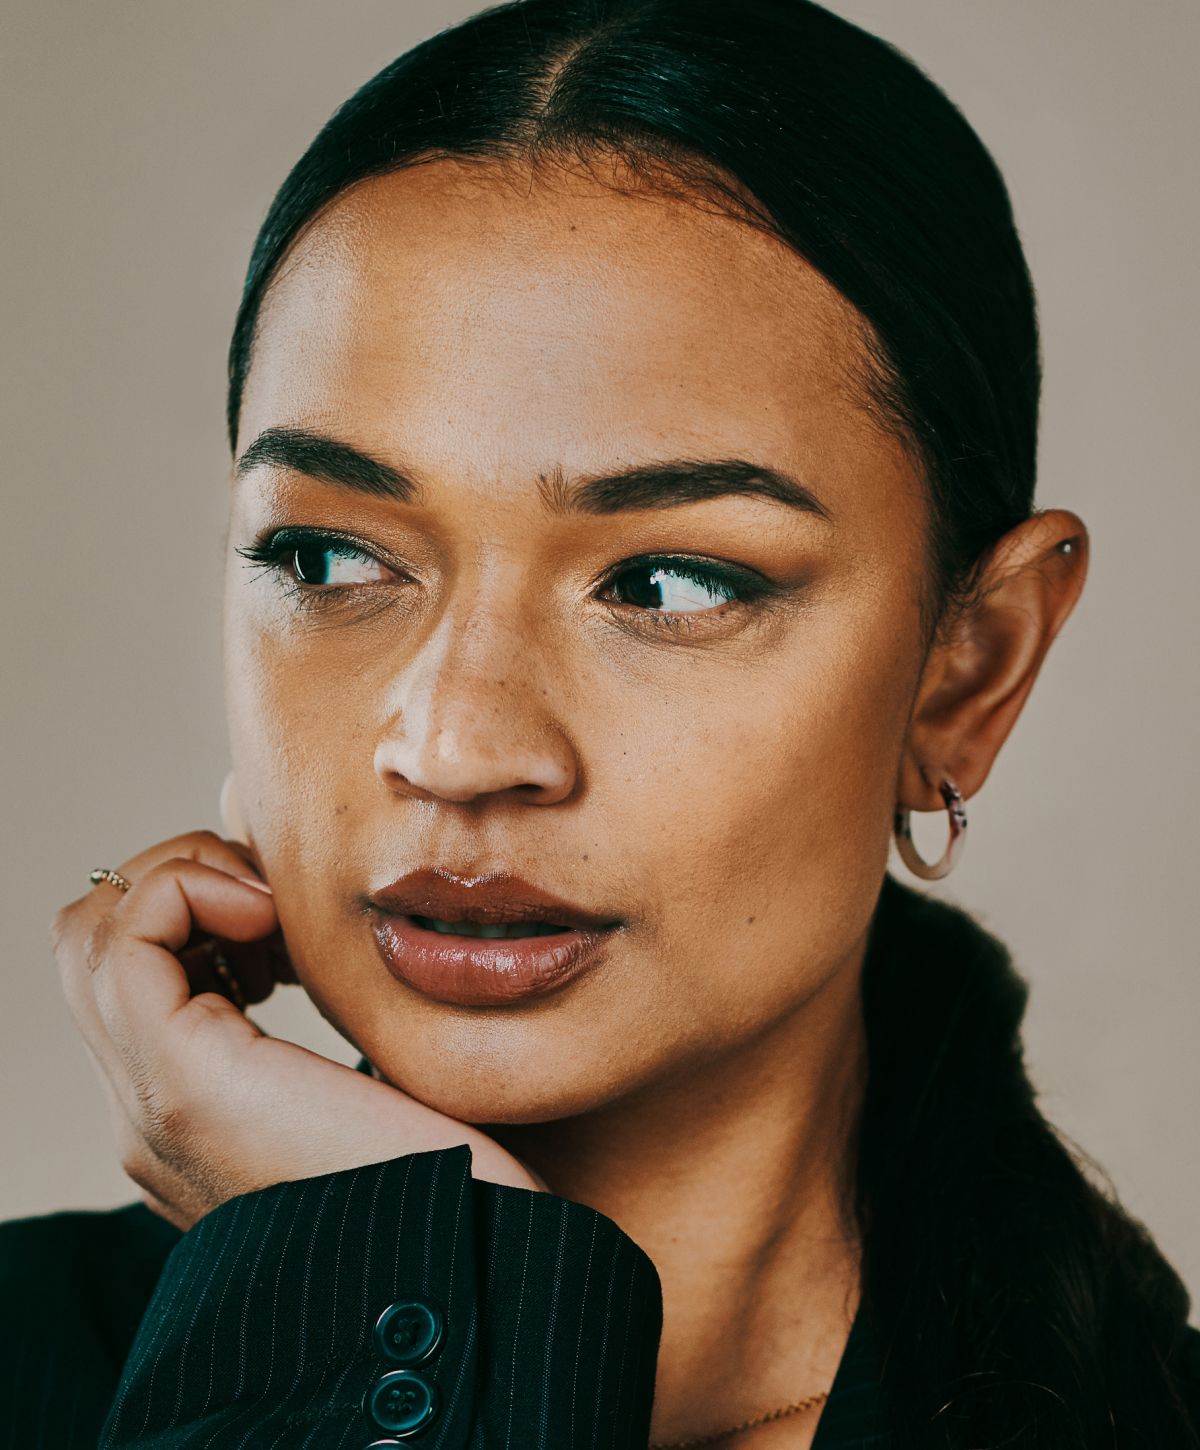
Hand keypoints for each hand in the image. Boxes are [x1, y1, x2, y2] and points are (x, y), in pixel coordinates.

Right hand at [51, 830, 545, 1230]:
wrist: (472, 1268)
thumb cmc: (453, 1181)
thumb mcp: (377, 1094)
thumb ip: (328, 1045)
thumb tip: (318, 958)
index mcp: (195, 1115)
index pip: (126, 978)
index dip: (194, 910)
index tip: (285, 917)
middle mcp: (155, 1113)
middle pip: (91, 948)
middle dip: (178, 880)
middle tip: (272, 898)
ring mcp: (158, 1103)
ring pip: (89, 935)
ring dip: (179, 876)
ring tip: (271, 906)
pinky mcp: (187, 1084)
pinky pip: (121, 941)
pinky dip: (186, 889)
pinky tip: (272, 915)